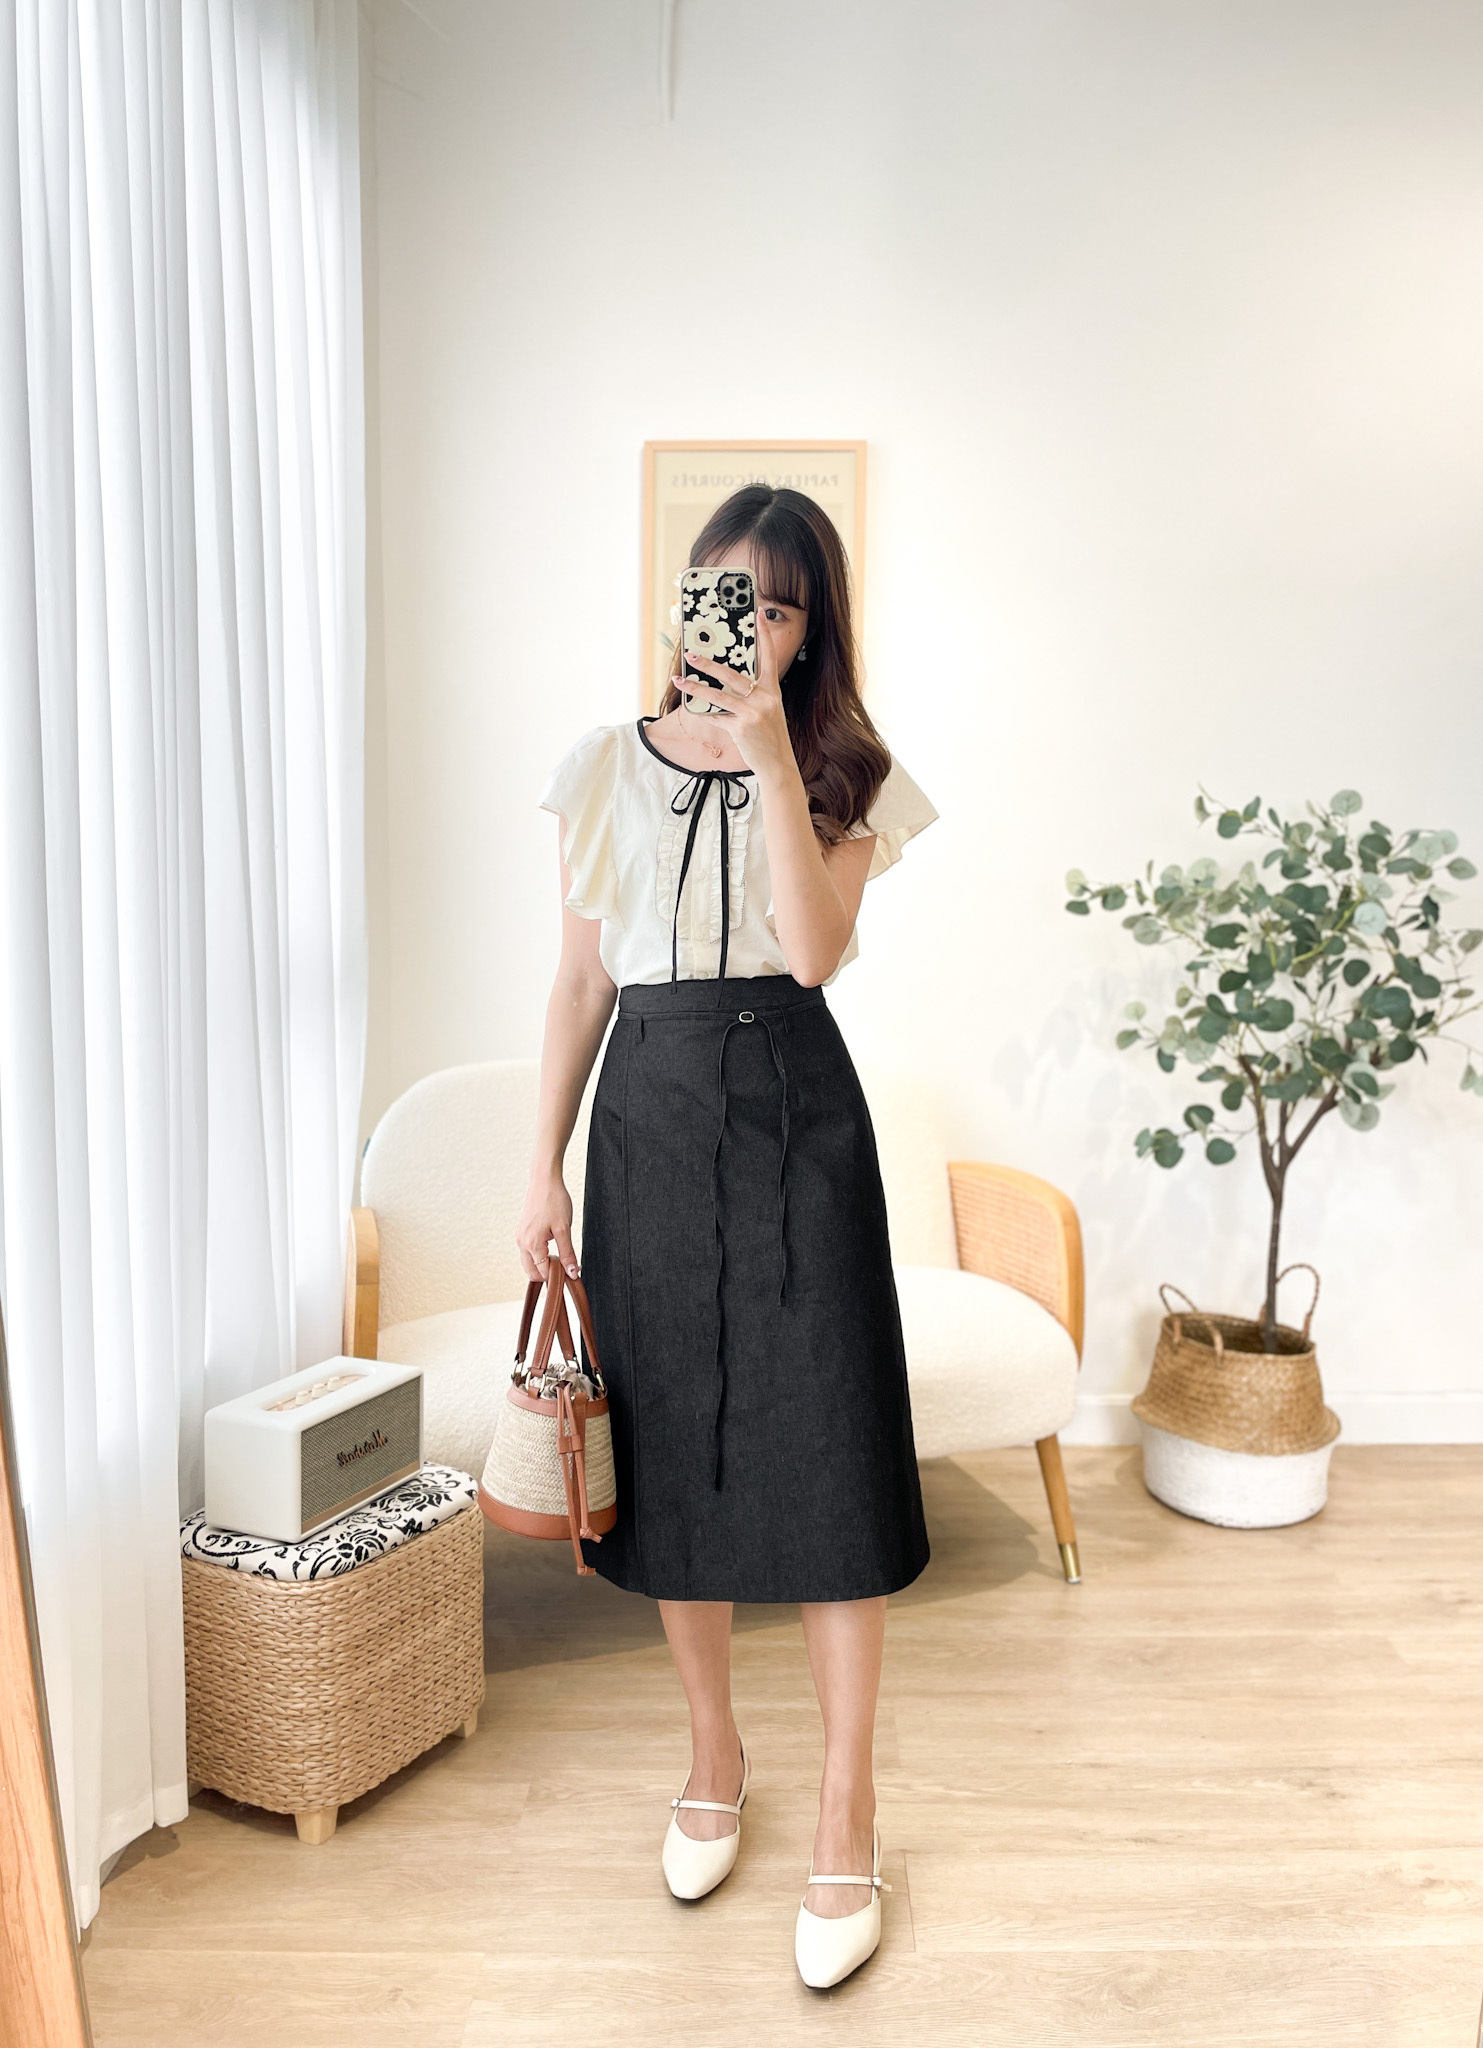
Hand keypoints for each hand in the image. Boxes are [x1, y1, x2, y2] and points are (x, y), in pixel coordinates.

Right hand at [516, 1172, 577, 1284]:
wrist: (544, 1181)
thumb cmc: (554, 1201)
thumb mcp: (564, 1229)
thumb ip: (567, 1254)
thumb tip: (572, 1273)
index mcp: (532, 1244)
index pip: (542, 1273)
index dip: (557, 1276)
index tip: (572, 1272)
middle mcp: (522, 1243)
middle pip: (532, 1272)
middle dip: (547, 1274)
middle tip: (565, 1266)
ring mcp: (520, 1237)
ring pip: (529, 1262)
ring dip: (542, 1264)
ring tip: (559, 1254)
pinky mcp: (521, 1231)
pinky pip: (528, 1251)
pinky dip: (538, 1255)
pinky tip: (551, 1246)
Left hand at [679, 611, 794, 776]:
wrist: (778, 764)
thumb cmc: (770, 736)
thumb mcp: (768, 710)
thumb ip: (751, 695)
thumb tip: (724, 683)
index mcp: (772, 691)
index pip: (769, 657)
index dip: (764, 635)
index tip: (760, 614)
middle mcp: (764, 699)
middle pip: (731, 675)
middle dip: (708, 664)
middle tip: (691, 654)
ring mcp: (752, 713)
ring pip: (718, 695)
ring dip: (695, 686)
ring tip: (679, 679)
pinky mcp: (741, 728)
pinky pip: (716, 717)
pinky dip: (704, 713)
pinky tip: (692, 708)